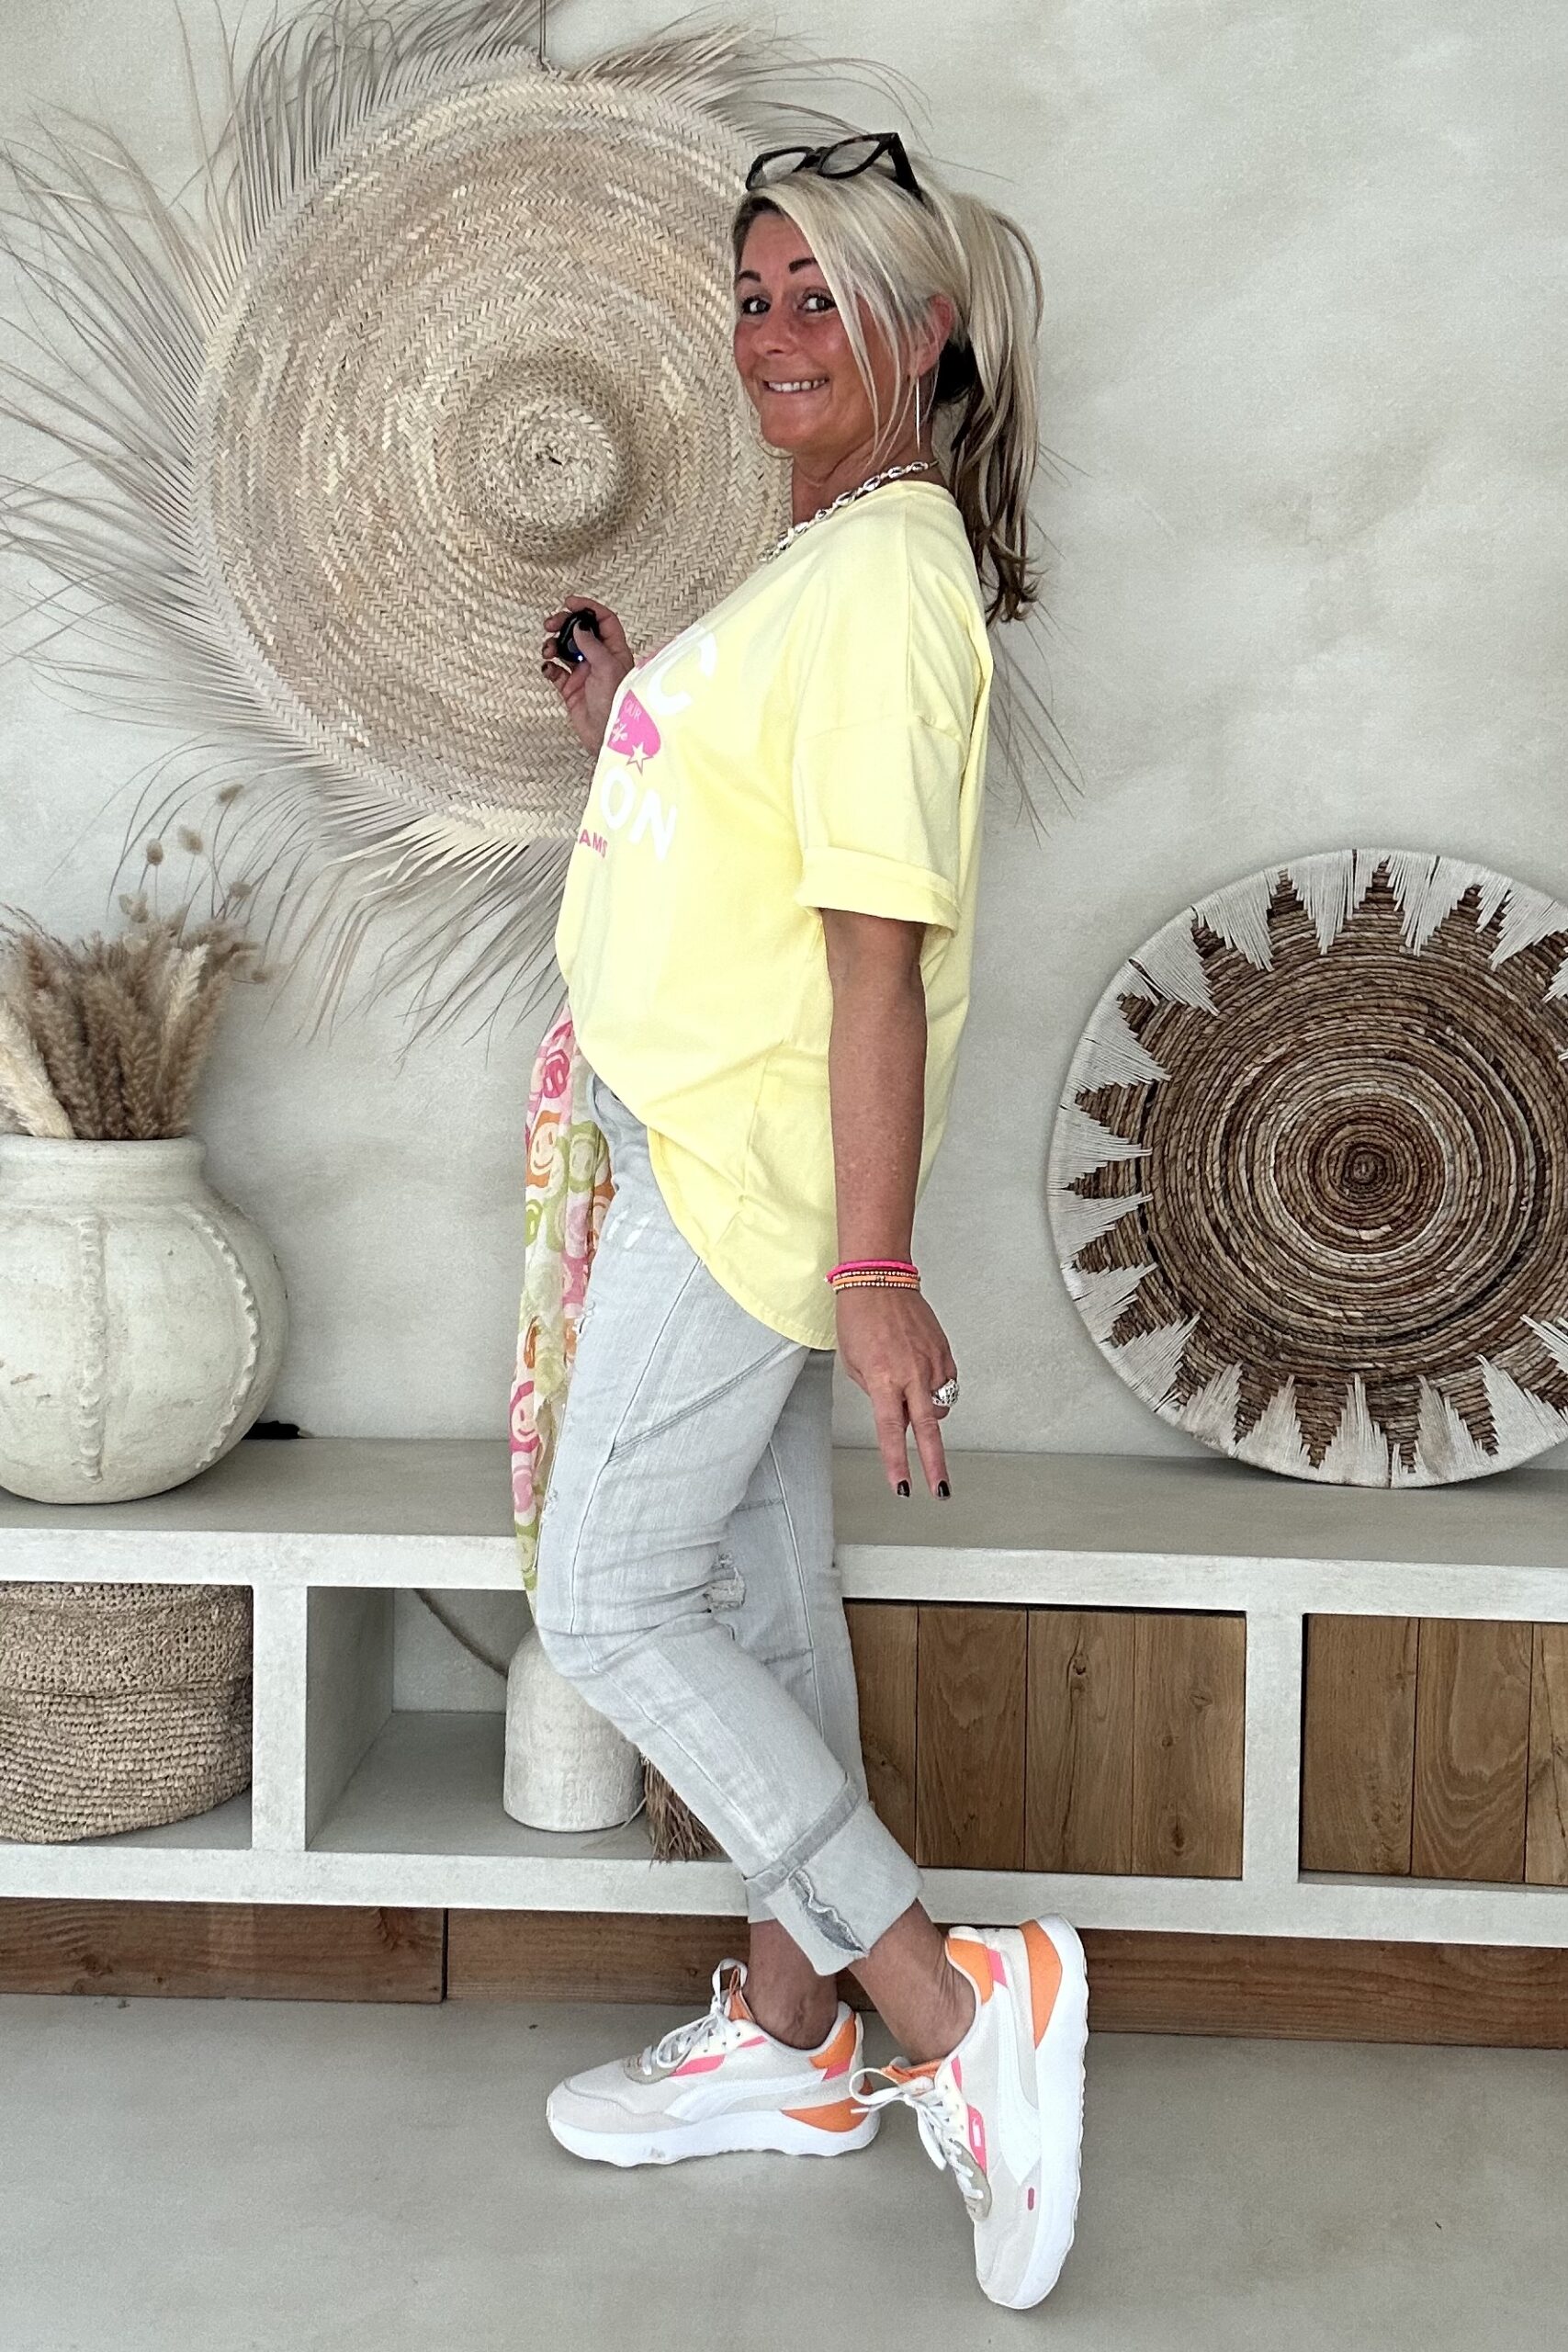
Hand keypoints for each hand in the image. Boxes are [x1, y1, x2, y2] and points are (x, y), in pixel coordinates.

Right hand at [540, 592, 636, 754]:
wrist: (607, 738)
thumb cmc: (617, 705)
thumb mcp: (607, 668)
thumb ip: (591, 645)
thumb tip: (578, 625)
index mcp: (614, 651)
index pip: (603, 620)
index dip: (588, 607)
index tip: (569, 602)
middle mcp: (599, 659)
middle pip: (579, 631)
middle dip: (563, 624)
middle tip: (550, 624)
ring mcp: (584, 674)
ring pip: (564, 649)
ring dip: (553, 645)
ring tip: (547, 650)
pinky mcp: (570, 689)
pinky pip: (556, 672)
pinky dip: (549, 666)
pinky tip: (547, 667)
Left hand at [834, 1286, 956, 1497]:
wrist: (879, 1280)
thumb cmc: (860, 1318)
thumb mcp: (853, 1363)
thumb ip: (874, 1392)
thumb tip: (895, 1410)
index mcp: (884, 1380)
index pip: (892, 1432)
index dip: (898, 1464)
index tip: (903, 1488)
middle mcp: (912, 1374)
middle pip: (929, 1430)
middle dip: (935, 1465)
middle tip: (941, 1491)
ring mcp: (932, 1363)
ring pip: (938, 1406)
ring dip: (926, 1411)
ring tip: (908, 1391)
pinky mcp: (944, 1352)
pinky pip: (947, 1385)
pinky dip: (937, 1390)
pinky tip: (923, 1380)